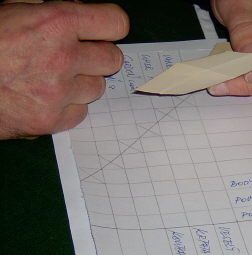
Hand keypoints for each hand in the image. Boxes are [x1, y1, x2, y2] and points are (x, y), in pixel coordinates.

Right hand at [0, 1, 128, 138]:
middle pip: (112, 58)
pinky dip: (67, 105)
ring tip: (51, 76)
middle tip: (75, 55)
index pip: (115, 23)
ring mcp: (59, 92)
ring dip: (81, 82)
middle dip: (97, 55)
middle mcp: (63, 58)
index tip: (102, 30)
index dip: (109, 26)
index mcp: (55, 23)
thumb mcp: (10, 11)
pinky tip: (44, 96)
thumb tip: (81, 15)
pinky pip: (80, 112)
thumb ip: (51, 13)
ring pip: (97, 87)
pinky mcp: (52, 120)